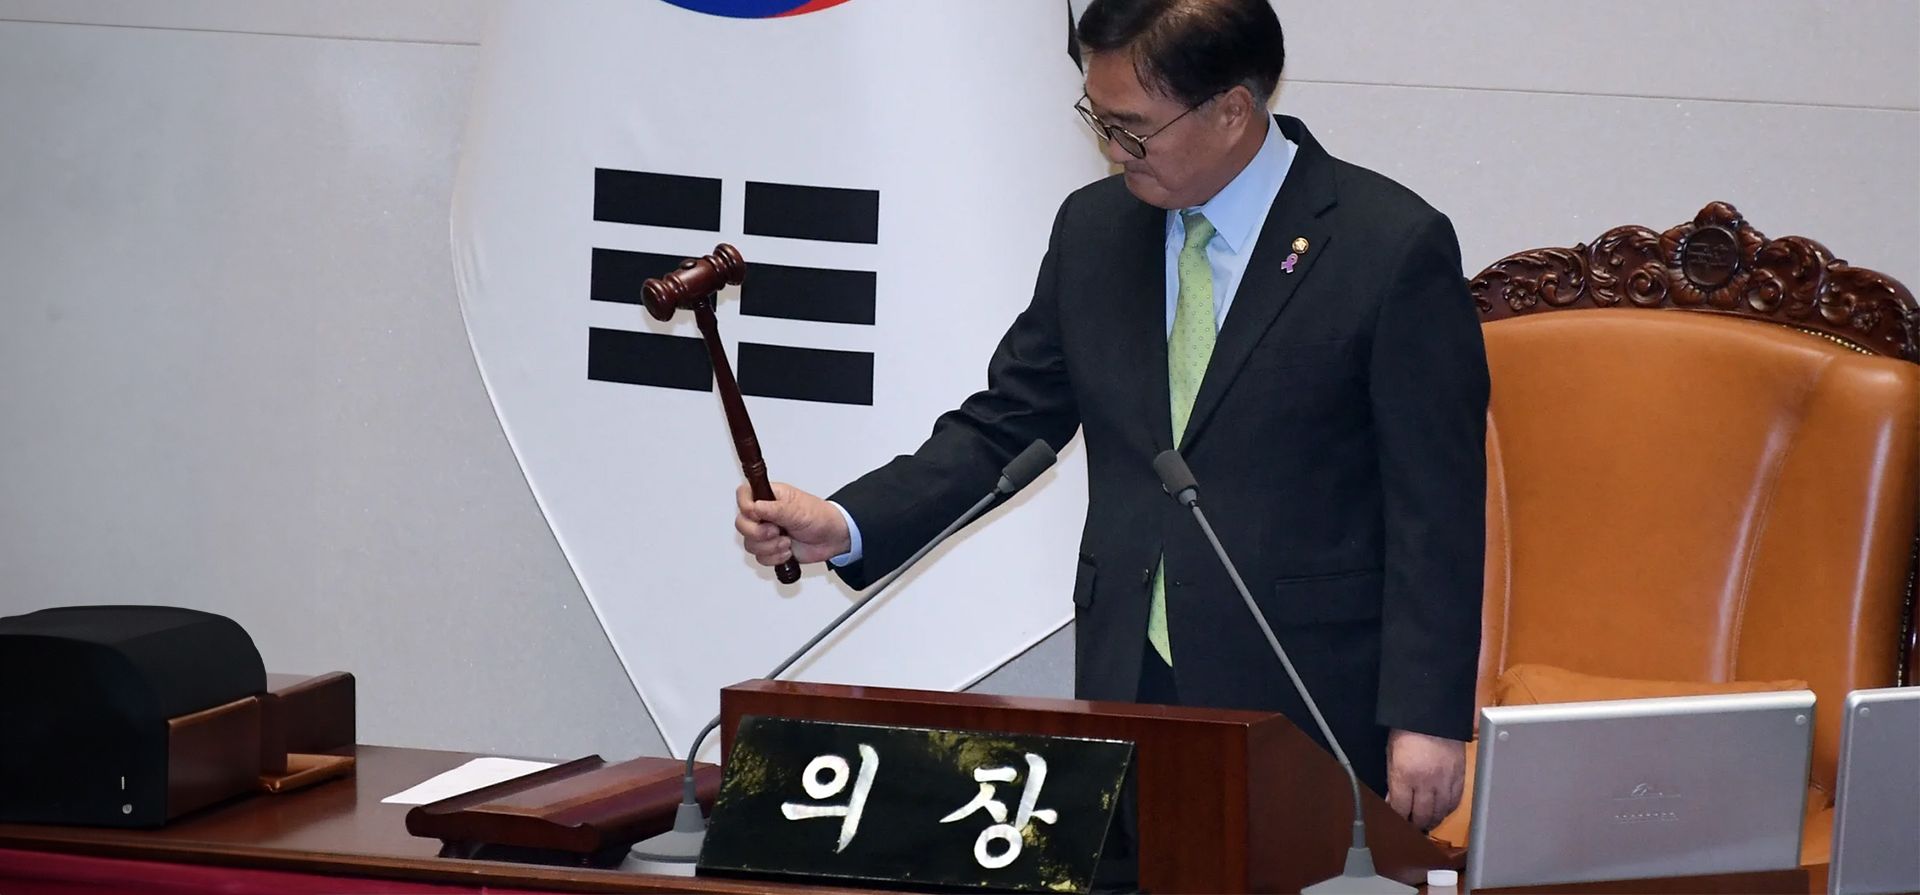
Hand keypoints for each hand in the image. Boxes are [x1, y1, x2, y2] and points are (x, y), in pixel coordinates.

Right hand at [734, 483, 851, 566]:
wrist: (832, 538)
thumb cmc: (819, 517)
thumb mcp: (797, 510)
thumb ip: (774, 509)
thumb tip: (754, 507)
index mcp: (769, 496)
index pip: (743, 495)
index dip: (745, 507)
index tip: (758, 515)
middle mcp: (764, 514)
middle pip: (741, 524)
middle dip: (758, 533)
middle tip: (776, 531)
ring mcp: (766, 532)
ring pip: (749, 544)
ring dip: (769, 547)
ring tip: (787, 542)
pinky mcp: (771, 549)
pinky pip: (760, 558)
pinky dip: (774, 558)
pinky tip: (788, 552)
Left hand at [1385, 728, 1465, 830]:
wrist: (1433, 712)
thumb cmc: (1408, 729)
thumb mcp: (1391, 754)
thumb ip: (1392, 780)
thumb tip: (1392, 800)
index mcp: (1405, 775)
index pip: (1401, 809)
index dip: (1398, 818)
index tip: (1397, 820)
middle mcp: (1426, 781)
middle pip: (1422, 815)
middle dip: (1416, 824)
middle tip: (1412, 826)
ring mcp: (1445, 780)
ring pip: (1441, 812)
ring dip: (1433, 819)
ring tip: (1427, 821)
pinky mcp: (1460, 776)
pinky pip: (1455, 801)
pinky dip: (1448, 809)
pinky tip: (1442, 810)